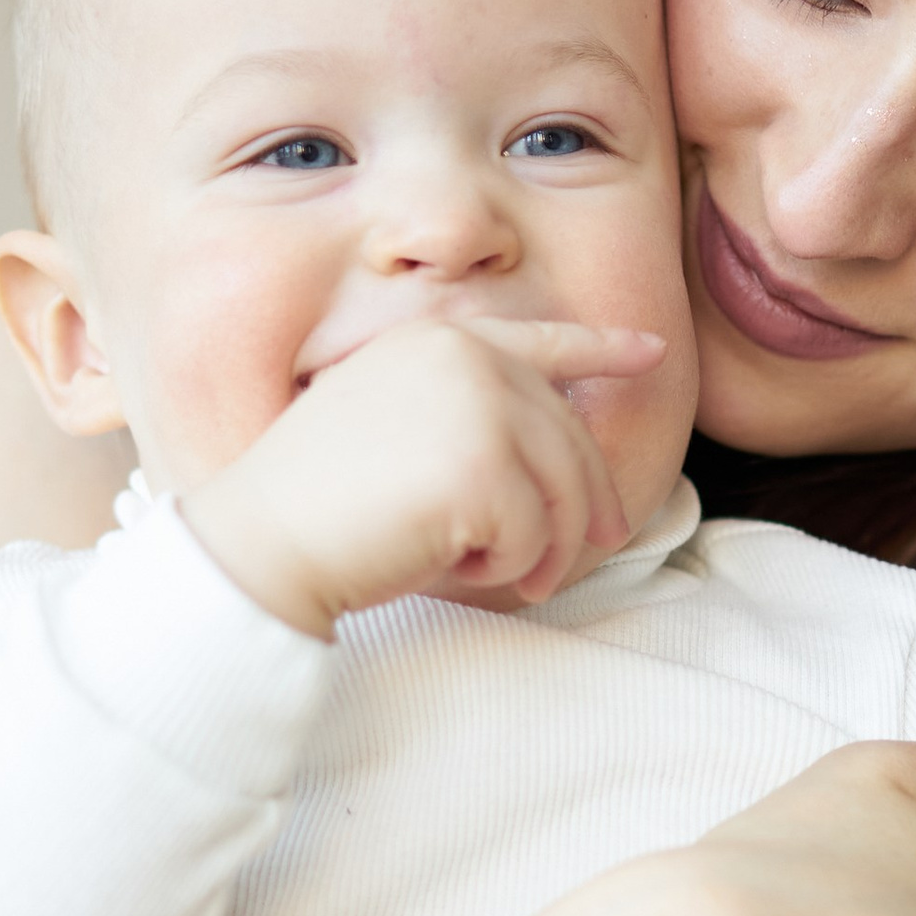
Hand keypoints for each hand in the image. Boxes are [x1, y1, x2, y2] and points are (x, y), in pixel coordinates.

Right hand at [182, 315, 666, 635]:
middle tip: (571, 565)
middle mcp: (465, 358)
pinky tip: (451, 561)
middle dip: (583, 512)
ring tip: (501, 572)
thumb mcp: (398, 433)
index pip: (539, 342)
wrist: (262, 541)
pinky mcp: (484, 462)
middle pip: (570, 440)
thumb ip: (472, 423)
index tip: (653, 352)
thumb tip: (568, 468)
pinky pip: (536, 533)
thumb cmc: (323, 508)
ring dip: (542, 550)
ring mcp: (477, 403)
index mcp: (438, 343)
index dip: (603, 348)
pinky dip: (506, 567)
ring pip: (565, 491)